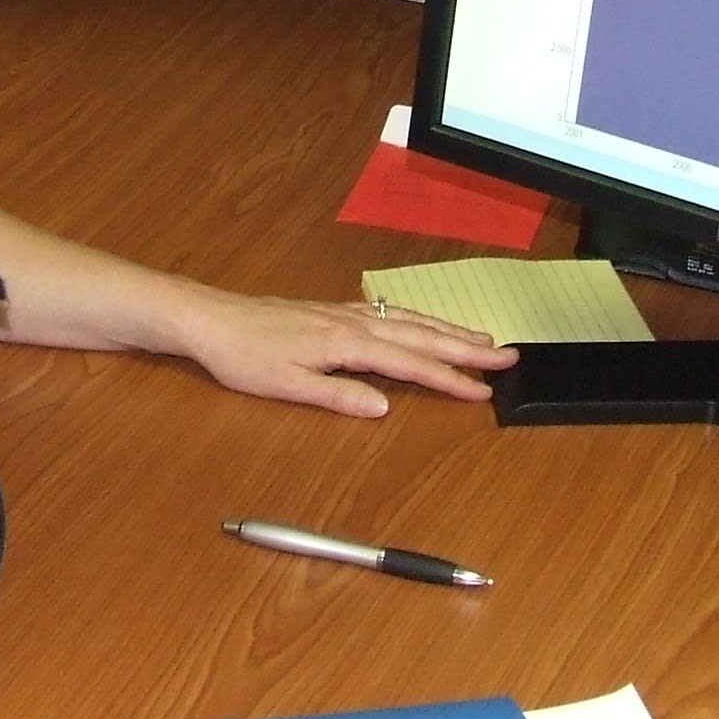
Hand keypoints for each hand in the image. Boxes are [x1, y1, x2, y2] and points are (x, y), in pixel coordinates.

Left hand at [172, 289, 518, 419]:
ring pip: (408, 320)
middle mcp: (352, 324)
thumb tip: (384, 407)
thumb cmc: (244, 357)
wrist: (210, 320)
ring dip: (447, 330)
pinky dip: (417, 319)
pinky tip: (423, 323)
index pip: (410, 365)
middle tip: (508, 356)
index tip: (484, 391)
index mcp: (346, 345)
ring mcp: (344, 314)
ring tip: (482, 339)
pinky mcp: (331, 311)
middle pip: (420, 336)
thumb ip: (337, 396)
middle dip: (465, 347)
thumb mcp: (287, 386)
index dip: (449, 379)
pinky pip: (388, 313)